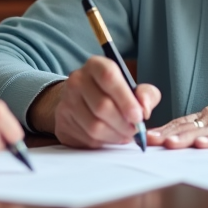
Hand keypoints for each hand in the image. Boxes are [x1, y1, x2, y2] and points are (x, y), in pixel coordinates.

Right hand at [28, 56, 160, 148]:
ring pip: (94, 126)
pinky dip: (103, 142)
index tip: (138, 116)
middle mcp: (77, 80)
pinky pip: (86, 138)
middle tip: (135, 130)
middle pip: (102, 106)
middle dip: (123, 124)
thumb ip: (146, 94)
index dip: (126, 99)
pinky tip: (110, 137)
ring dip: (115, 136)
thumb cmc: (112, 93)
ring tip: (125, 135)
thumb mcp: (132, 88)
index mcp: (95, 65)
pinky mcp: (62, 121)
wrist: (81, 100)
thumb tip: (145, 108)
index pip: (108, 78)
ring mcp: (66, 100)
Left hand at [147, 84, 207, 148]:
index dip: (161, 130)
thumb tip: (178, 143)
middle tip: (146, 141)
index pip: (180, 122)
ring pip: (204, 130)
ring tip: (168, 144)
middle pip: (186, 125)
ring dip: (185, 137)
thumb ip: (204, 131)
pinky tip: (203, 144)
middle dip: (165, 134)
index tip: (141, 137)